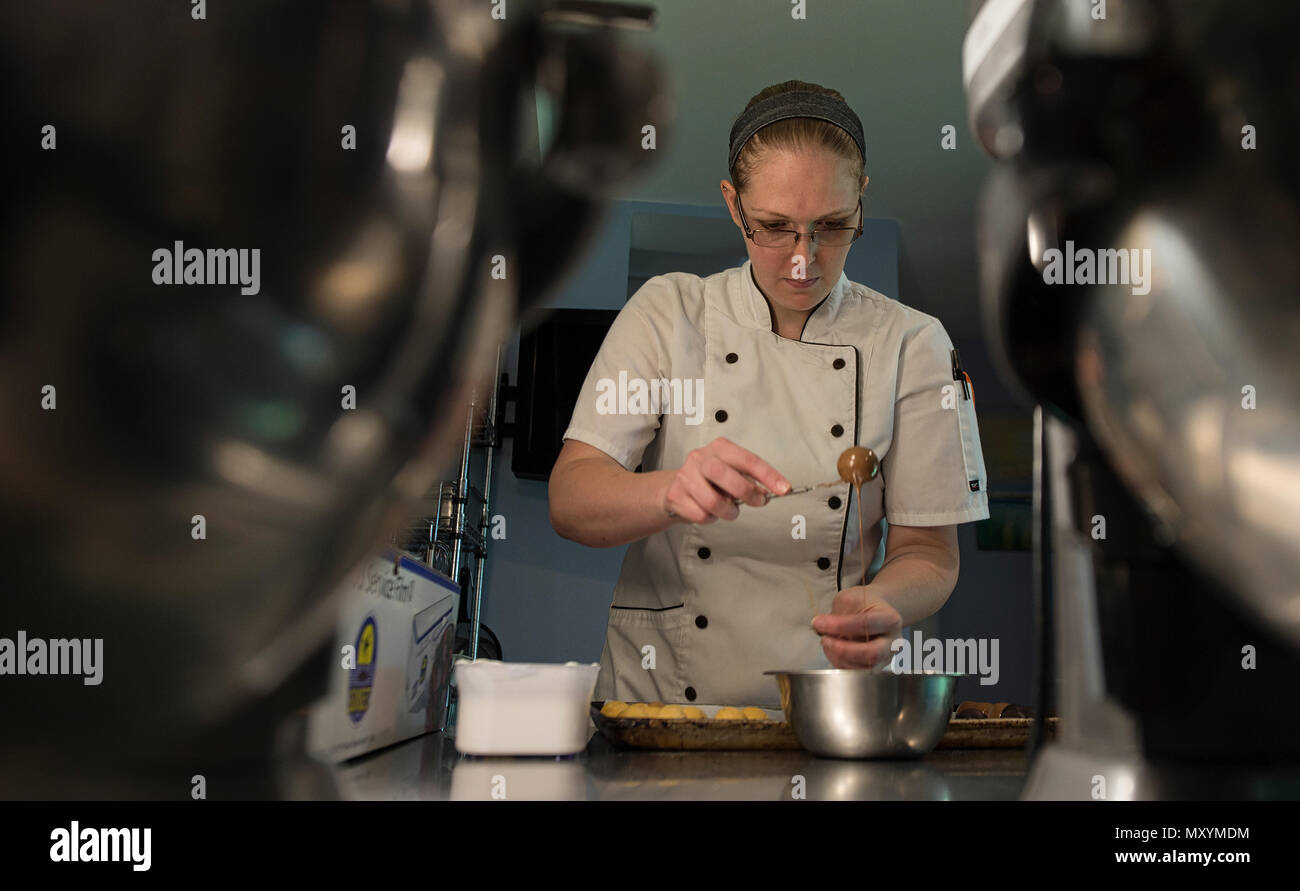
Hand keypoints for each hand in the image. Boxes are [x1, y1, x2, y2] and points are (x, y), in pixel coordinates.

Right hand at [661, 437, 790, 523]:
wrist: (675, 488)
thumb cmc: (709, 479)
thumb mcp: (731, 471)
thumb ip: (749, 479)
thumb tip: (769, 491)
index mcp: (719, 448)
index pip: (747, 459)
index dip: (768, 475)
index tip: (783, 488)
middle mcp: (700, 458)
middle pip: (723, 474)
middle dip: (745, 492)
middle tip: (757, 502)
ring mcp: (686, 476)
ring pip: (712, 501)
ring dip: (728, 511)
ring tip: (729, 510)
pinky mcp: (676, 496)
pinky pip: (701, 514)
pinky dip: (711, 518)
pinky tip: (710, 511)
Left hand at [812, 586, 902, 668]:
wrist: (877, 612)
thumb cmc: (865, 605)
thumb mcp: (851, 599)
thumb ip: (838, 614)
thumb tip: (821, 627)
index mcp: (890, 619)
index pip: (865, 624)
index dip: (839, 625)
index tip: (819, 622)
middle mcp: (892, 642)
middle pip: (872, 654)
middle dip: (844, 650)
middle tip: (825, 639)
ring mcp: (884, 658)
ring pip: (862, 667)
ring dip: (838, 657)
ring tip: (827, 642)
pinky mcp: (874, 668)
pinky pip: (855, 673)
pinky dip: (839, 662)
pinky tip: (832, 650)